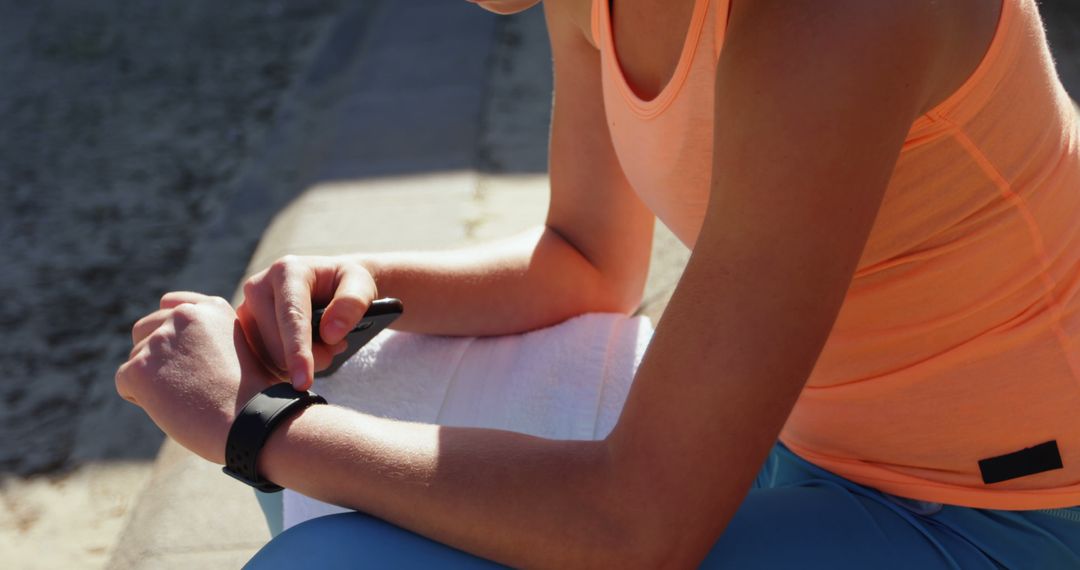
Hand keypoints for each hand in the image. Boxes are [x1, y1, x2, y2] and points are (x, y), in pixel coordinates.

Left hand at [116, 292, 277, 463]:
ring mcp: (159, 340)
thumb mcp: (243, 347)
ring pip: (136, 357)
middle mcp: (182, 315)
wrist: (249, 421)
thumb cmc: (252, 394)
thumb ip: (211, 331)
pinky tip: (172, 408)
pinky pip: (125, 382)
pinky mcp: (139, 368)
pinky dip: (141, 398)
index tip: (185, 354)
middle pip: (145, 330)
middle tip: (183, 383)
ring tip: (185, 398)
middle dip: (156, 355)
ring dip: (152, 378)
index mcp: (210, 307)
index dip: (172, 332)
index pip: (169, 305)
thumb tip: (177, 337)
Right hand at [237, 255, 377, 390]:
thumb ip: (352, 304)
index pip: (291, 317)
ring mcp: (246, 309)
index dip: (298, 352)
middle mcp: (258, 287)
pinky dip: (287, 366)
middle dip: (310, 359)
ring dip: (298, 363)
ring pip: (267, 358)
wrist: (332, 282)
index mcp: (287, 271)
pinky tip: (303, 351)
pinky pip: (262, 362)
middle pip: (275, 344)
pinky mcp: (243, 329)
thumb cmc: (347, 283)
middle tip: (337, 345)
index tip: (303, 382)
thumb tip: (330, 334)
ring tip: (322, 343)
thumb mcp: (362, 284)